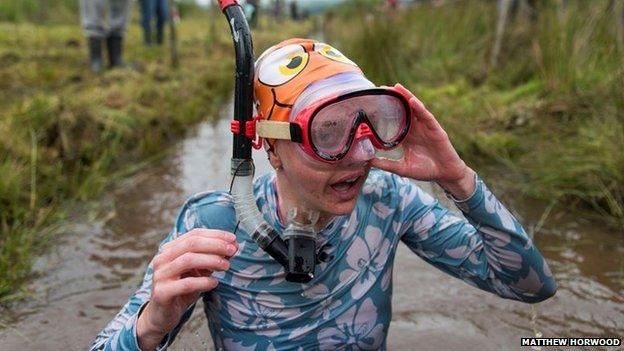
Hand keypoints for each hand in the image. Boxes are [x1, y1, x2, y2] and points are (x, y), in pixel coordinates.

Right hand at [136, 229, 237, 350]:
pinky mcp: (162, 292)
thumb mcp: (199, 271)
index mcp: (170, 249)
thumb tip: (233, 246)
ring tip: (226, 266)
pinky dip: (203, 282)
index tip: (233, 239)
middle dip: (215, 245)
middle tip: (232, 250)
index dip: (215, 234)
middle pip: (191, 243)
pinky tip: (214, 283)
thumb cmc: (182, 289)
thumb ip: (212, 258)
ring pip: (188, 260)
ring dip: (211, 260)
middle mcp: (162, 258)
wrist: (162, 315)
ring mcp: (160, 275)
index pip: (194, 234)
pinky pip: (186, 284)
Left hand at [371, 84, 475, 198]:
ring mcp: (425, 127)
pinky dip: (420, 108)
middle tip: (380, 88)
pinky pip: (426, 116)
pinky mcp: (436, 129)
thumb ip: (387, 164)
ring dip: (406, 97)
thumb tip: (369, 162)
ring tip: (396, 87)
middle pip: (403, 110)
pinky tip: (412, 101)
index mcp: (406, 136)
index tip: (371, 103)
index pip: (394, 120)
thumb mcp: (403, 168)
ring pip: (415, 108)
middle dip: (394, 98)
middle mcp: (415, 128)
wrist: (444, 174)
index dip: (384, 111)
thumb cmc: (425, 170)